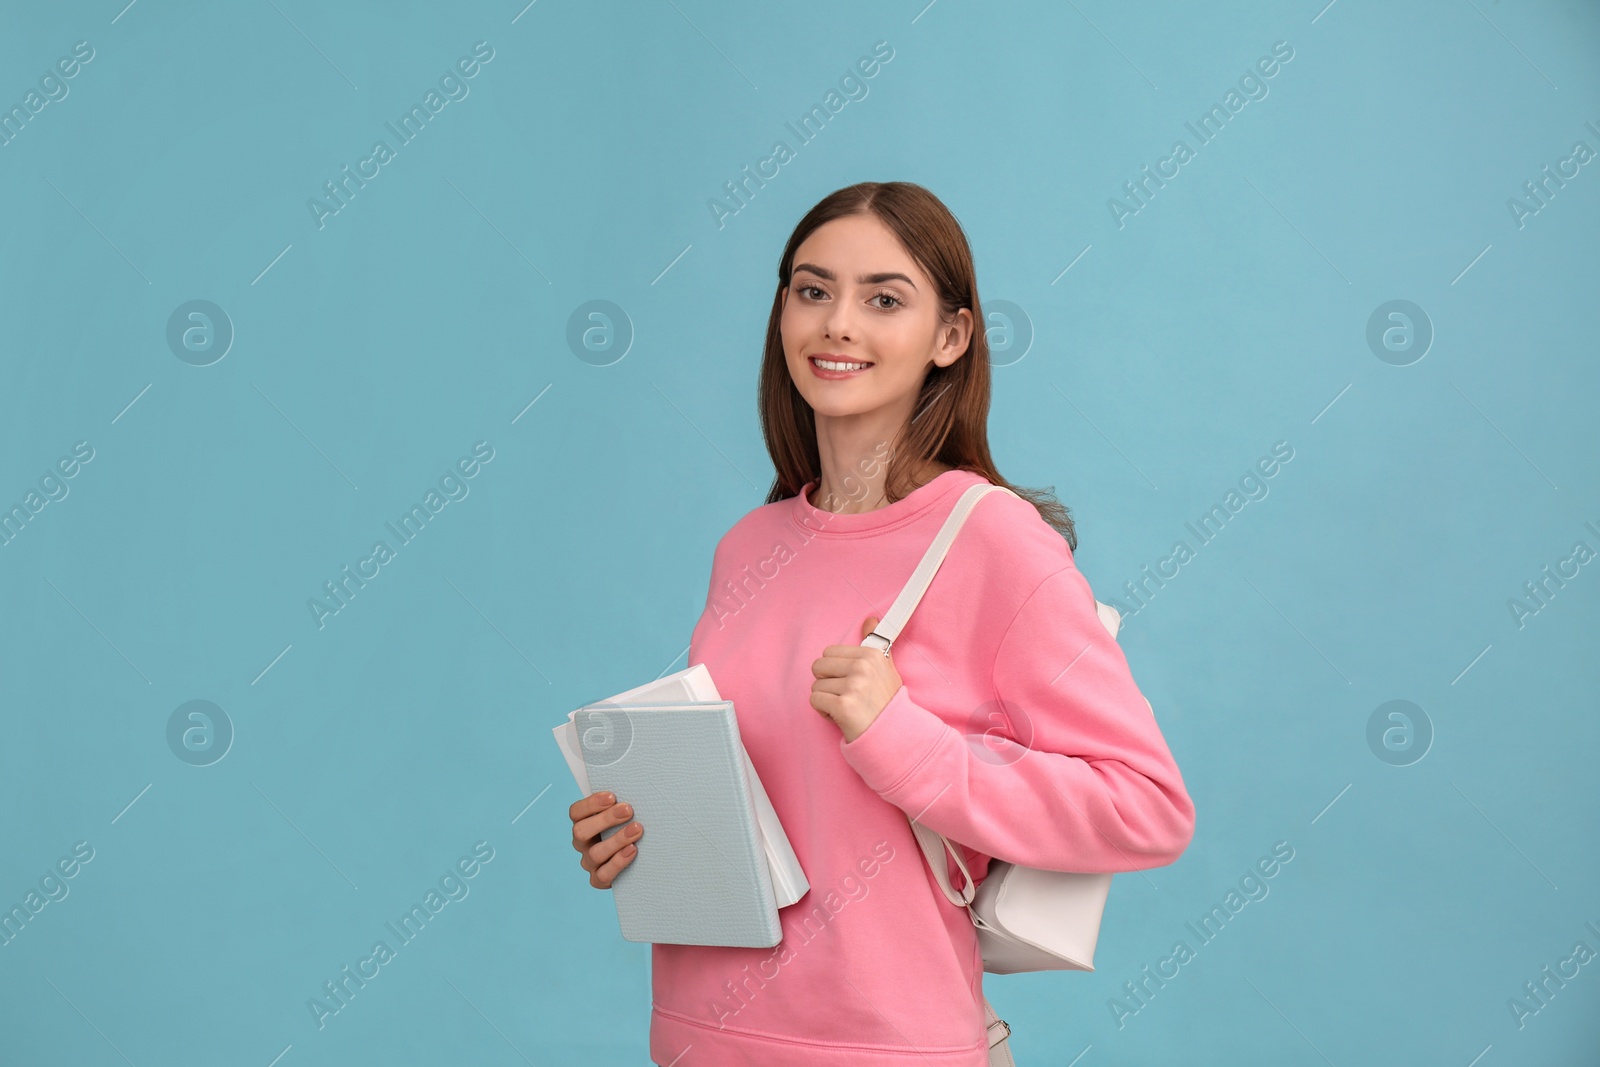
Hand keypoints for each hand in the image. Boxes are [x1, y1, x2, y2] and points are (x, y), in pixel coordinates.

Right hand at [569, 790, 642, 888]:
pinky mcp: (598, 880)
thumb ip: (619, 804)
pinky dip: (618, 862)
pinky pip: (603, 875)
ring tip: (637, 830)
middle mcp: (582, 843)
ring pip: (595, 853)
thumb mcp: (621, 815)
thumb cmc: (627, 828)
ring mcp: (589, 862)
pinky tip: (632, 850)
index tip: (612, 796)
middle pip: (581, 831)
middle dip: (605, 819)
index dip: (591, 804)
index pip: (576, 812)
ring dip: (617, 840)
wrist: (636, 862)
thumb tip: (633, 783)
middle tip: (628, 810)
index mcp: (583, 823)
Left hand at [810, 615, 901, 742]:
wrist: (894, 735)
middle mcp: (863, 667)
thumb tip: (870, 619)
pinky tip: (841, 716)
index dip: (836, 670)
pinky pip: (815, 700)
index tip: (852, 682)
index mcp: (872, 654)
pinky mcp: (843, 706)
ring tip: (847, 707)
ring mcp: (854, 686)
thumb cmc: (886, 702)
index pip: (830, 652)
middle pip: (818, 666)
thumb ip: (875, 643)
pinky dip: (824, 712)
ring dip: (827, 699)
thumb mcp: (886, 668)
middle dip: (827, 682)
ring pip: (816, 685)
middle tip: (847, 695)